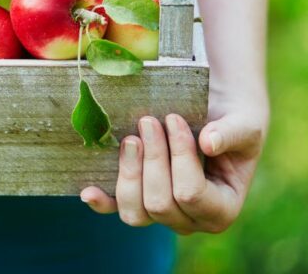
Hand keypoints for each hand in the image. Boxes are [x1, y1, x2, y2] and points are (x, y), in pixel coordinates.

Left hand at [79, 95, 266, 233]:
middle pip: (159, 204)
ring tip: (130, 138)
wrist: (213, 113)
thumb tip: (209, 143)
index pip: (191, 194)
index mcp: (221, 209)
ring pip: (134, 211)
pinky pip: (114, 208)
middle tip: (148, 121)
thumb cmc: (232, 120)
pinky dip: (101, 201)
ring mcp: (160, 212)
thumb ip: (231, 133)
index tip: (173, 118)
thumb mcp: (244, 123)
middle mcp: (189, 219)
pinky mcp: (136, 198)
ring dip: (129, 172)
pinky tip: (88, 190)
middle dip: (152, 159)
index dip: (179, 157)